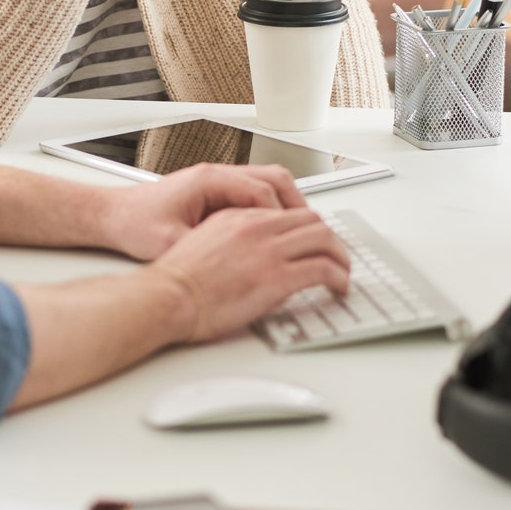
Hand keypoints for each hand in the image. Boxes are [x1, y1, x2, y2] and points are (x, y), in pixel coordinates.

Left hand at [101, 163, 307, 260]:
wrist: (111, 216)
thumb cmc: (135, 224)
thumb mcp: (170, 242)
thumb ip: (206, 249)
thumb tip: (237, 264)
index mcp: (208, 180)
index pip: (262, 192)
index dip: (283, 218)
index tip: (296, 239)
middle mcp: (216, 174)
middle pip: (275, 178)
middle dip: (298, 206)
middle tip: (313, 232)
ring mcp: (217, 180)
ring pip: (269, 181)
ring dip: (287, 204)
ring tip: (300, 232)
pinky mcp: (215, 191)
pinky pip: (254, 192)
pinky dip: (271, 208)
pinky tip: (274, 231)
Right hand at [142, 207, 350, 343]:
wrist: (167, 297)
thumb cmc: (176, 283)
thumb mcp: (203, 246)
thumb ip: (232, 243)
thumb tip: (251, 258)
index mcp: (236, 217)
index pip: (284, 212)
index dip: (305, 227)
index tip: (312, 242)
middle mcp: (255, 227)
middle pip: (310, 219)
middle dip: (328, 237)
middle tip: (335, 255)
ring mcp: (268, 250)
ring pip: (323, 238)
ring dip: (339, 255)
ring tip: (342, 272)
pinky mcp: (276, 276)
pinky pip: (322, 269)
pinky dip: (338, 276)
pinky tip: (339, 287)